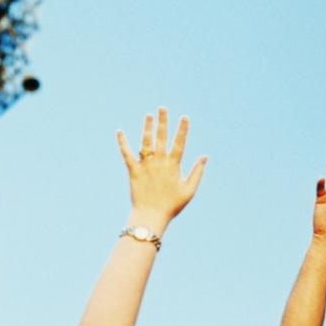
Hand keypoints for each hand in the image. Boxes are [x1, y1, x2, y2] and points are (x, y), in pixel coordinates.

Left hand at [116, 108, 206, 228]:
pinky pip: (127, 154)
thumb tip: (205, 156)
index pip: (180, 143)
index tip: (184, 117)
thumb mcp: (189, 190)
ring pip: (146, 142)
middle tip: (162, 108)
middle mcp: (159, 162)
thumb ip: (197, 172)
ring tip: (148, 115)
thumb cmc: (172, 206)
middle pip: (162, 138)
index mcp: (173, 166)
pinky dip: (123, 143)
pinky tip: (120, 132)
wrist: (150, 217)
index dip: (182, 130)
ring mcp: (146, 166)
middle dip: (163, 122)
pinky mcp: (133, 172)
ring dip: (147, 128)